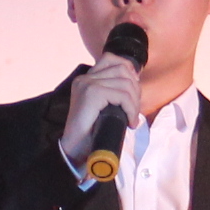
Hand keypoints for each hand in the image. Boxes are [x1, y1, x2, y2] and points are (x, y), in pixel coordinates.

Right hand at [57, 52, 142, 168]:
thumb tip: (135, 84)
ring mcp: (87, 84)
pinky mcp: (92, 94)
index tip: (133, 91)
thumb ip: (112, 93)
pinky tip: (130, 122)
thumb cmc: (90, 132)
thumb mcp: (103, 107)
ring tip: (132, 118)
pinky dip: (131, 109)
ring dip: (134, 103)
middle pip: (122, 69)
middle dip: (135, 90)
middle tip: (134, 110)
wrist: (74, 150)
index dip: (129, 71)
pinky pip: (122, 95)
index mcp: (86, 79)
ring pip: (125, 83)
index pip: (111, 59)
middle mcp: (85, 78)